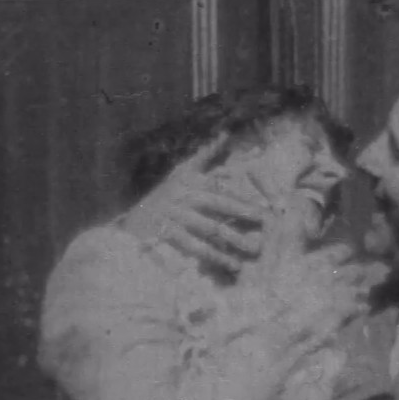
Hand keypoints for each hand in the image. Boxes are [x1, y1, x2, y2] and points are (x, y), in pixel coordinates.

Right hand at [122, 133, 266, 272]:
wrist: (132, 224)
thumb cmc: (164, 196)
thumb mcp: (181, 172)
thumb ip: (205, 155)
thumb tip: (224, 135)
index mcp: (189, 180)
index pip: (220, 188)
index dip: (243, 198)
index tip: (265, 208)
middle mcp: (182, 196)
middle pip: (218, 205)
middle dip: (243, 213)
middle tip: (266, 223)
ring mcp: (175, 216)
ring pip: (209, 228)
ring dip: (233, 239)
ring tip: (253, 249)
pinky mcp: (168, 235)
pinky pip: (195, 247)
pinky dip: (214, 256)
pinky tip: (231, 264)